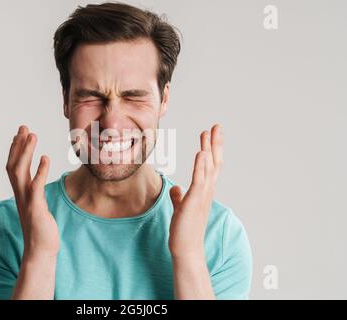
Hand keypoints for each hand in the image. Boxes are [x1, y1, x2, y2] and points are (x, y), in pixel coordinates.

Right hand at [6, 125, 59, 258]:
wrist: (40, 252)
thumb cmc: (42, 230)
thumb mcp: (38, 207)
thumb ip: (36, 194)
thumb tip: (36, 185)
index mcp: (21, 194)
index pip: (14, 167)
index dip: (16, 150)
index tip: (20, 134)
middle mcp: (20, 195)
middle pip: (14, 165)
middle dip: (18, 145)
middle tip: (23, 127)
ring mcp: (27, 202)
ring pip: (20, 172)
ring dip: (25, 152)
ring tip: (32, 135)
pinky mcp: (36, 209)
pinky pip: (35, 187)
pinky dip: (39, 171)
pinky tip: (45, 158)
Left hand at [168, 124, 223, 258]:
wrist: (186, 248)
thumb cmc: (185, 229)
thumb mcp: (181, 208)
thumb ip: (179, 197)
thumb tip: (176, 189)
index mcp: (204, 191)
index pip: (210, 165)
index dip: (211, 148)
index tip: (210, 133)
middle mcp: (206, 191)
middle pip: (214, 162)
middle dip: (215, 143)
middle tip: (216, 126)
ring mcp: (202, 196)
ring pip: (208, 168)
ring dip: (209, 149)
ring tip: (208, 132)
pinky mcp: (194, 202)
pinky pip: (199, 181)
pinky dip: (200, 166)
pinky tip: (201, 153)